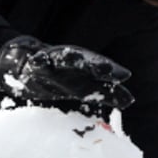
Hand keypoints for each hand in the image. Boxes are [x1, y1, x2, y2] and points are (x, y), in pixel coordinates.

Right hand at [0, 36, 133, 109]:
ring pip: (61, 58)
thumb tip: (130, 101)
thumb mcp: (84, 87)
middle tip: (106, 68)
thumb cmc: (61, 77)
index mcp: (84, 70)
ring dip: (68, 58)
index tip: (125, 75)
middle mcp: (71, 64)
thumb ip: (106, 93)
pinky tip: (38, 60)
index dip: (112, 72)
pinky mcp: (35, 63)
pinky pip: (36, 61)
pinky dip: (38, 60)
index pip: (101, 70)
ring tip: (72, 57)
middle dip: (94, 65)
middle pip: (85, 63)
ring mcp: (53, 62)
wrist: (28, 63)